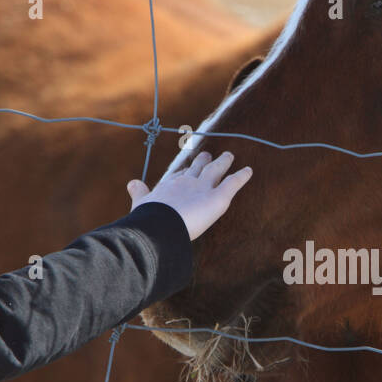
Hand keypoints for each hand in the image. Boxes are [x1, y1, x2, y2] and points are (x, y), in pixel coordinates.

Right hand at [126, 151, 252, 240]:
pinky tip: (249, 171)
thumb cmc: (148, 220)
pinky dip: (241, 176)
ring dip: (223, 162)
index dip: (184, 172)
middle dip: (202, 161)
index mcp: (169, 187)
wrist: (159, 225)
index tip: (186, 168)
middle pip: (197, 168)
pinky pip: (233, 183)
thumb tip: (132, 183)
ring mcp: (203, 188)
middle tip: (207, 155)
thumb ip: (139, 194)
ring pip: (216, 170)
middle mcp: (186, 183)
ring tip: (229, 156)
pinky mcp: (218, 197)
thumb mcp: (141, 204)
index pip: (178, 176)